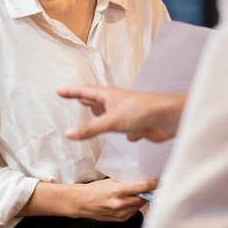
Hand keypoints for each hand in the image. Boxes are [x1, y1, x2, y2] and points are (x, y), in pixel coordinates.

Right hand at [57, 85, 184, 141]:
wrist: (168, 118)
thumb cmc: (142, 111)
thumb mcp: (111, 121)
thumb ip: (90, 129)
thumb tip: (69, 134)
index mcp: (108, 97)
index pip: (84, 92)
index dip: (71, 92)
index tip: (59, 91)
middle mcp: (117, 103)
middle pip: (97, 101)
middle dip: (86, 100)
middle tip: (76, 98)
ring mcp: (127, 114)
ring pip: (111, 115)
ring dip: (103, 117)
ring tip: (96, 115)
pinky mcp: (137, 125)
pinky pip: (127, 130)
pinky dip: (126, 133)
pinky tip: (129, 136)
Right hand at [71, 178, 157, 221]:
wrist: (82, 202)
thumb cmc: (94, 190)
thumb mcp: (110, 181)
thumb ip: (126, 182)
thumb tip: (141, 181)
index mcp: (118, 191)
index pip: (143, 187)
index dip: (154, 184)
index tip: (160, 181)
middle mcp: (121, 203)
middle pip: (143, 198)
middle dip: (146, 193)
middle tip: (148, 187)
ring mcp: (121, 213)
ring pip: (139, 206)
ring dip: (139, 200)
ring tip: (133, 195)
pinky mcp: (120, 219)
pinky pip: (133, 212)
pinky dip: (132, 206)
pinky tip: (126, 202)